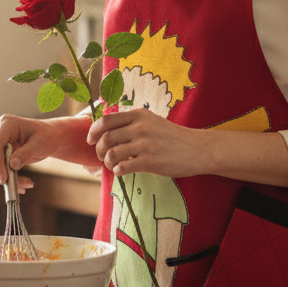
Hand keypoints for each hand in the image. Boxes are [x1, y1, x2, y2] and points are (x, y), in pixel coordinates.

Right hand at [0, 115, 55, 187]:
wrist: (48, 137)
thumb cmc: (46, 136)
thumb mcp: (40, 144)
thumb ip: (26, 153)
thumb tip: (12, 165)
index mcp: (7, 124)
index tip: (3, 179)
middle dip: (4, 174)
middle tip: (22, 185)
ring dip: (8, 179)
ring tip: (27, 184)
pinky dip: (8, 178)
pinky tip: (22, 184)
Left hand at [86, 108, 202, 177]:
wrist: (197, 149)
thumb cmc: (173, 137)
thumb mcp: (152, 121)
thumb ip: (133, 123)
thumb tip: (108, 132)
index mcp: (139, 115)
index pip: (106, 120)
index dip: (93, 131)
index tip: (91, 140)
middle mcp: (139, 127)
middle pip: (105, 138)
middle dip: (98, 149)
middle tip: (101, 156)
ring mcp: (144, 144)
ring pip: (111, 154)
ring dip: (107, 162)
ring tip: (113, 165)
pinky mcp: (149, 161)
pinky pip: (122, 167)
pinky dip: (117, 171)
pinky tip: (123, 171)